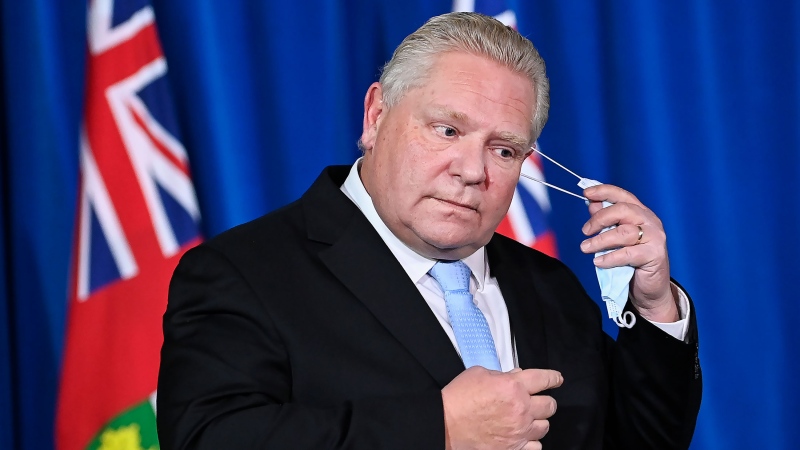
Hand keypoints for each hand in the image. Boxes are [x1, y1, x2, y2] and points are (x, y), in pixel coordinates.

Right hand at [442, 367, 562, 449]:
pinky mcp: (514, 448)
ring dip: (538, 421)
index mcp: (513, 386)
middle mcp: (521, 409)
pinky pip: (536, 446)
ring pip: (545, 427)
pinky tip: (523, 436)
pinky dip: (531, 441)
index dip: (553, 378)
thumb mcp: (479, 374)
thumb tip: (515, 376)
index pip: (544, 379)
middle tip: (538, 401)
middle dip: (545, 401)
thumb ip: (501, 374)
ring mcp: (519, 431)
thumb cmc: (458, 398)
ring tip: (527, 420)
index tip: (557, 379)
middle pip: (550, 405)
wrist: (445, 425)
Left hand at [580, 184, 677, 321]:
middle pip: (623, 210)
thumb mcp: (617, 238)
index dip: (604, 191)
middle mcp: (650, 221)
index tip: (586, 193)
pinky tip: (598, 261)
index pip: (623, 196)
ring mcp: (655, 237)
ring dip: (600, 240)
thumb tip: (592, 204)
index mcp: (641, 213)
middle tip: (585, 231)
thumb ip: (607, 221)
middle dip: (599, 218)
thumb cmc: (632, 261)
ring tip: (585, 247)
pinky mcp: (655, 255)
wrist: (651, 288)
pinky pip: (628, 253)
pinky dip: (610, 257)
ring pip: (624, 232)